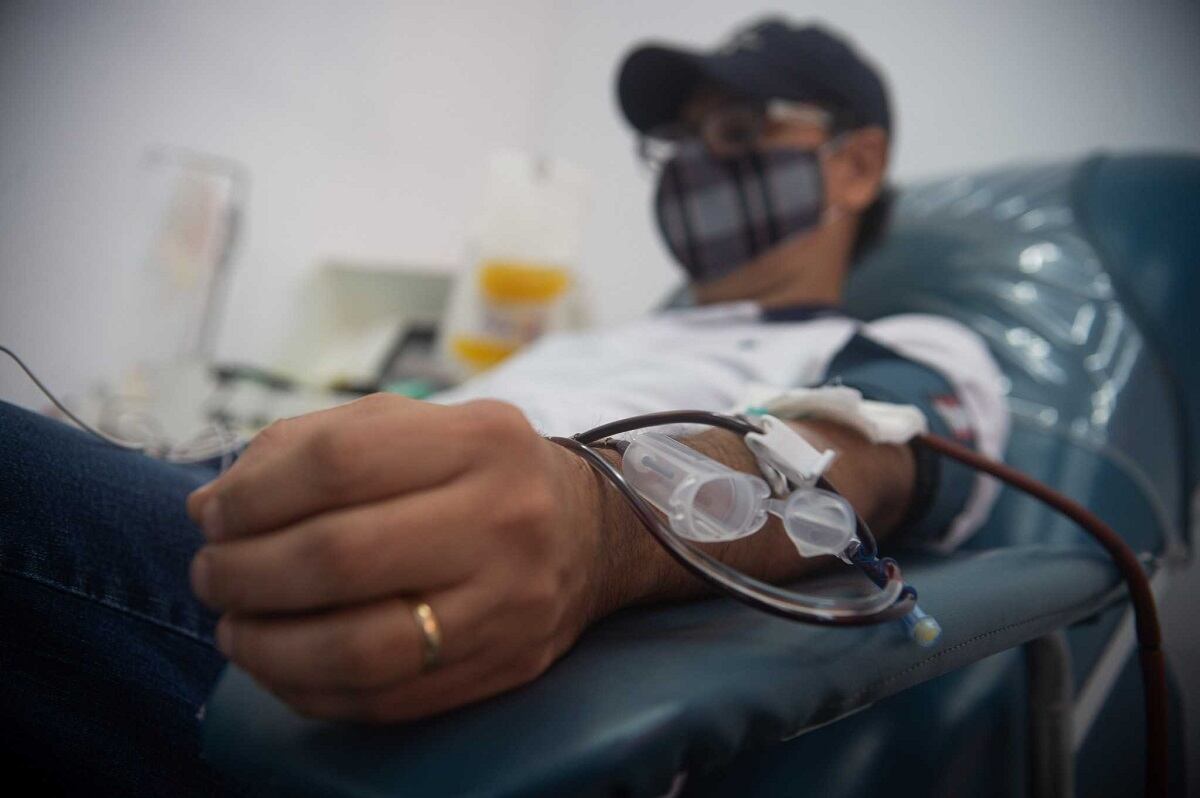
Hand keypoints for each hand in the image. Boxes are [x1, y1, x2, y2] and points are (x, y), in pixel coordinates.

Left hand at [186, 394, 605, 722]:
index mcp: (481, 439)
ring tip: (234, 626)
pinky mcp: (503, 667)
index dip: (252, 497)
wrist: (587, 533)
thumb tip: (211, 506)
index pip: (337, 463)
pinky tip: (279, 664)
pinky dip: (307, 688)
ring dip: (266, 646)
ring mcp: (510, 603)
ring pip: (358, 647)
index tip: (212, 516)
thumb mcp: (412, 425)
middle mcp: (506, 518)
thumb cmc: (476, 471)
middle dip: (244, 573)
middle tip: (211, 574)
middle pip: (339, 557)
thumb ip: (310, 445)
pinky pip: (384, 700)